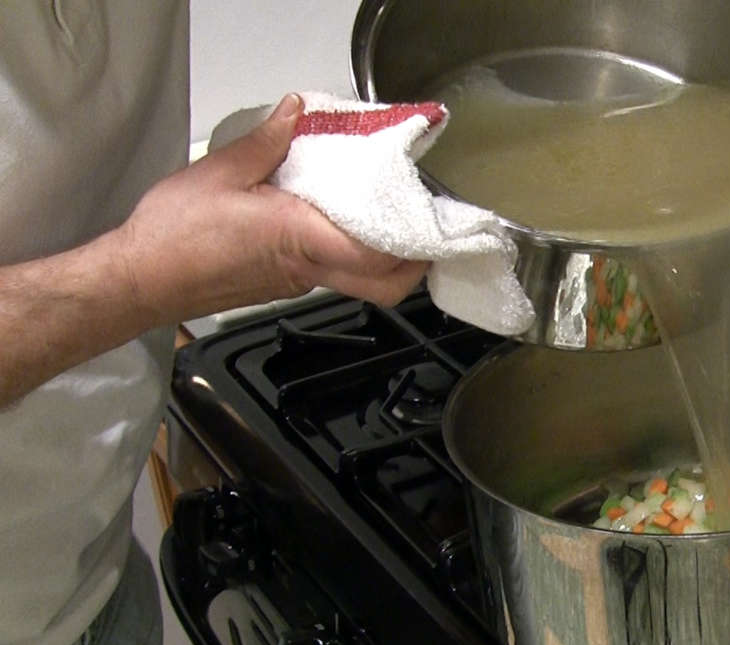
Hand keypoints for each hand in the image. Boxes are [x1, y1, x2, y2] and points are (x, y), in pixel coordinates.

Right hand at [118, 93, 429, 324]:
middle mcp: (307, 271)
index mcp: (300, 239)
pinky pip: (329, 273)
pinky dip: (342, 251)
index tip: (429, 223)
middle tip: (420, 231)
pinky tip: (327, 219)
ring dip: (376, 254)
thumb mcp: (221, 173)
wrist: (141, 280)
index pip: (379, 258)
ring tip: (374, 212)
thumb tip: (294, 113)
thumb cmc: (174, 236)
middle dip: (411, 266)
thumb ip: (267, 142)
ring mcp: (297, 284)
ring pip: (357, 280)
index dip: (414, 247)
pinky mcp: (283, 286)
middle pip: (382, 287)